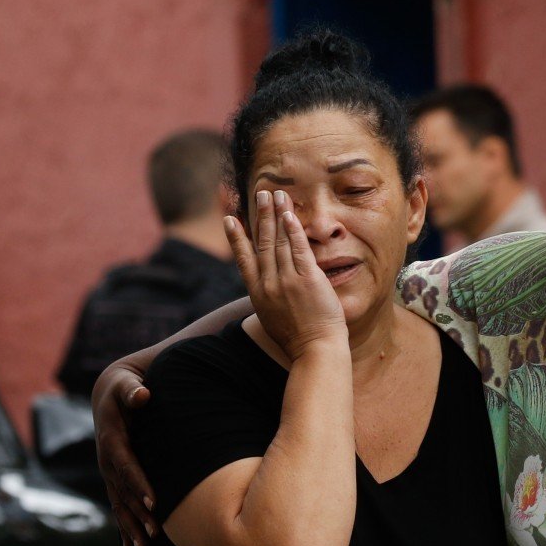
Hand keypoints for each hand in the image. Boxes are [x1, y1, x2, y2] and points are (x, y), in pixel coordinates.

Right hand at [91, 359, 156, 545]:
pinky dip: (123, 526)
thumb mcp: (127, 384)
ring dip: (130, 526)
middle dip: (137, 514)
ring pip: (119, 504)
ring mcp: (108, 472)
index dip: (139, 484)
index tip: (153, 503)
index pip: (127, 466)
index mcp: (111, 440)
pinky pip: (118, 505)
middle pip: (122, 492)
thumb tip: (142, 394)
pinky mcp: (112, 478)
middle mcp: (106, 461)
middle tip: (154, 534)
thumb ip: (133, 390)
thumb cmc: (123, 388)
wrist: (107, 394)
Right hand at [227, 190, 346, 361]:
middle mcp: (268, 284)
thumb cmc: (299, 341)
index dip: (237, 238)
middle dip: (260, 215)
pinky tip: (289, 214)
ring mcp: (286, 280)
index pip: (244, 260)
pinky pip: (297, 248)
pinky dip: (292, 229)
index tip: (230, 219)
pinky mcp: (306, 278)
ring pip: (278, 240)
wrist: (315, 351)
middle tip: (259, 194)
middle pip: (261, 243)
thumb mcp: (274, 320)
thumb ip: (270, 301)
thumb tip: (267, 293)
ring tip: (275, 194)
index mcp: (258, 295)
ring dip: (276, 214)